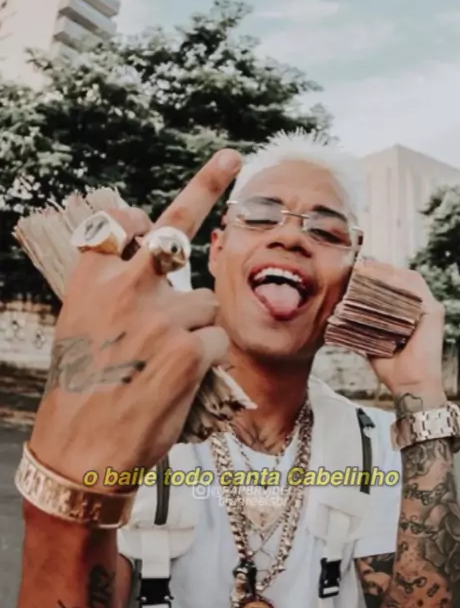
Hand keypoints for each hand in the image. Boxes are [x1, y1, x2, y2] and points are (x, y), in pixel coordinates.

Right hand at [29, 149, 242, 485]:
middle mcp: (127, 289)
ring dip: (197, 330)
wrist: (84, 450)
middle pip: (174, 228)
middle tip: (230, 158)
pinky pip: (217, 341)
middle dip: (205, 187)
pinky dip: (208, 362)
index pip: (116, 223)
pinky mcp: (190, 350)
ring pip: (204, 304)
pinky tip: (183, 383)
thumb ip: (110, 293)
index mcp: (92, 282)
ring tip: (166, 366)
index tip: (149, 209)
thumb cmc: (82, 393)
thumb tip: (143, 265)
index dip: (134, 216)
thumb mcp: (81, 330)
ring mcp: (161, 317)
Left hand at [361, 259, 446, 407]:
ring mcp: (429, 308)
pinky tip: (380, 279)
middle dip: (380, 270)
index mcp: (409, 314)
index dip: (377, 276)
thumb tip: (339, 315)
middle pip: (401, 278)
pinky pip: (416, 290)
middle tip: (359, 266)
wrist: (408, 385)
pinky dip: (398, 282)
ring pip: (408, 279)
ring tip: (366, 270)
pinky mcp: (434, 312)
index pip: (394, 286)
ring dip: (387, 272)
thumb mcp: (372, 343)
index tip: (356, 271)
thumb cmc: (392, 369)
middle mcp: (421, 308)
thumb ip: (363, 327)